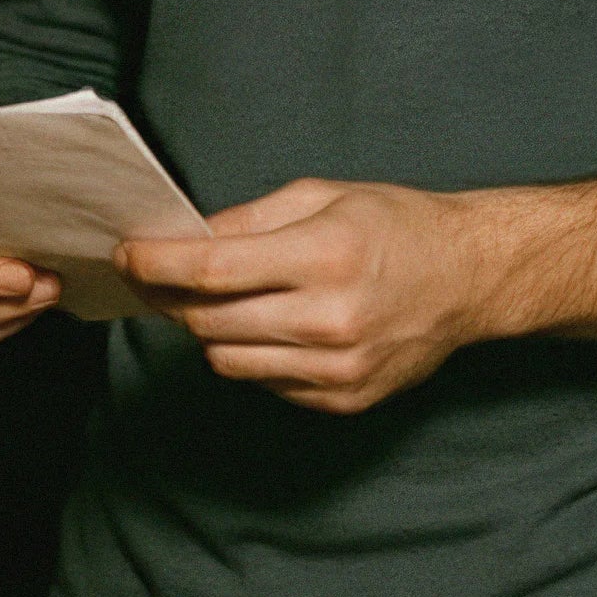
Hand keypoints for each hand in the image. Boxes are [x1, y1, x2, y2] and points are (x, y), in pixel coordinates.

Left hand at [114, 178, 491, 413]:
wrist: (469, 279)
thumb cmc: (397, 226)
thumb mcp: (323, 196)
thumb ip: (248, 220)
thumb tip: (182, 240)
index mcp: (325, 254)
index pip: (212, 268)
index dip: (156, 264)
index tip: (127, 256)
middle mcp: (331, 318)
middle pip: (209, 320)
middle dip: (174, 298)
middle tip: (162, 278)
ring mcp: (337, 368)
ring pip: (227, 359)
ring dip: (211, 330)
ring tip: (229, 300)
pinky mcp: (342, 399)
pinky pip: (264, 383)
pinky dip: (254, 355)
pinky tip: (276, 326)